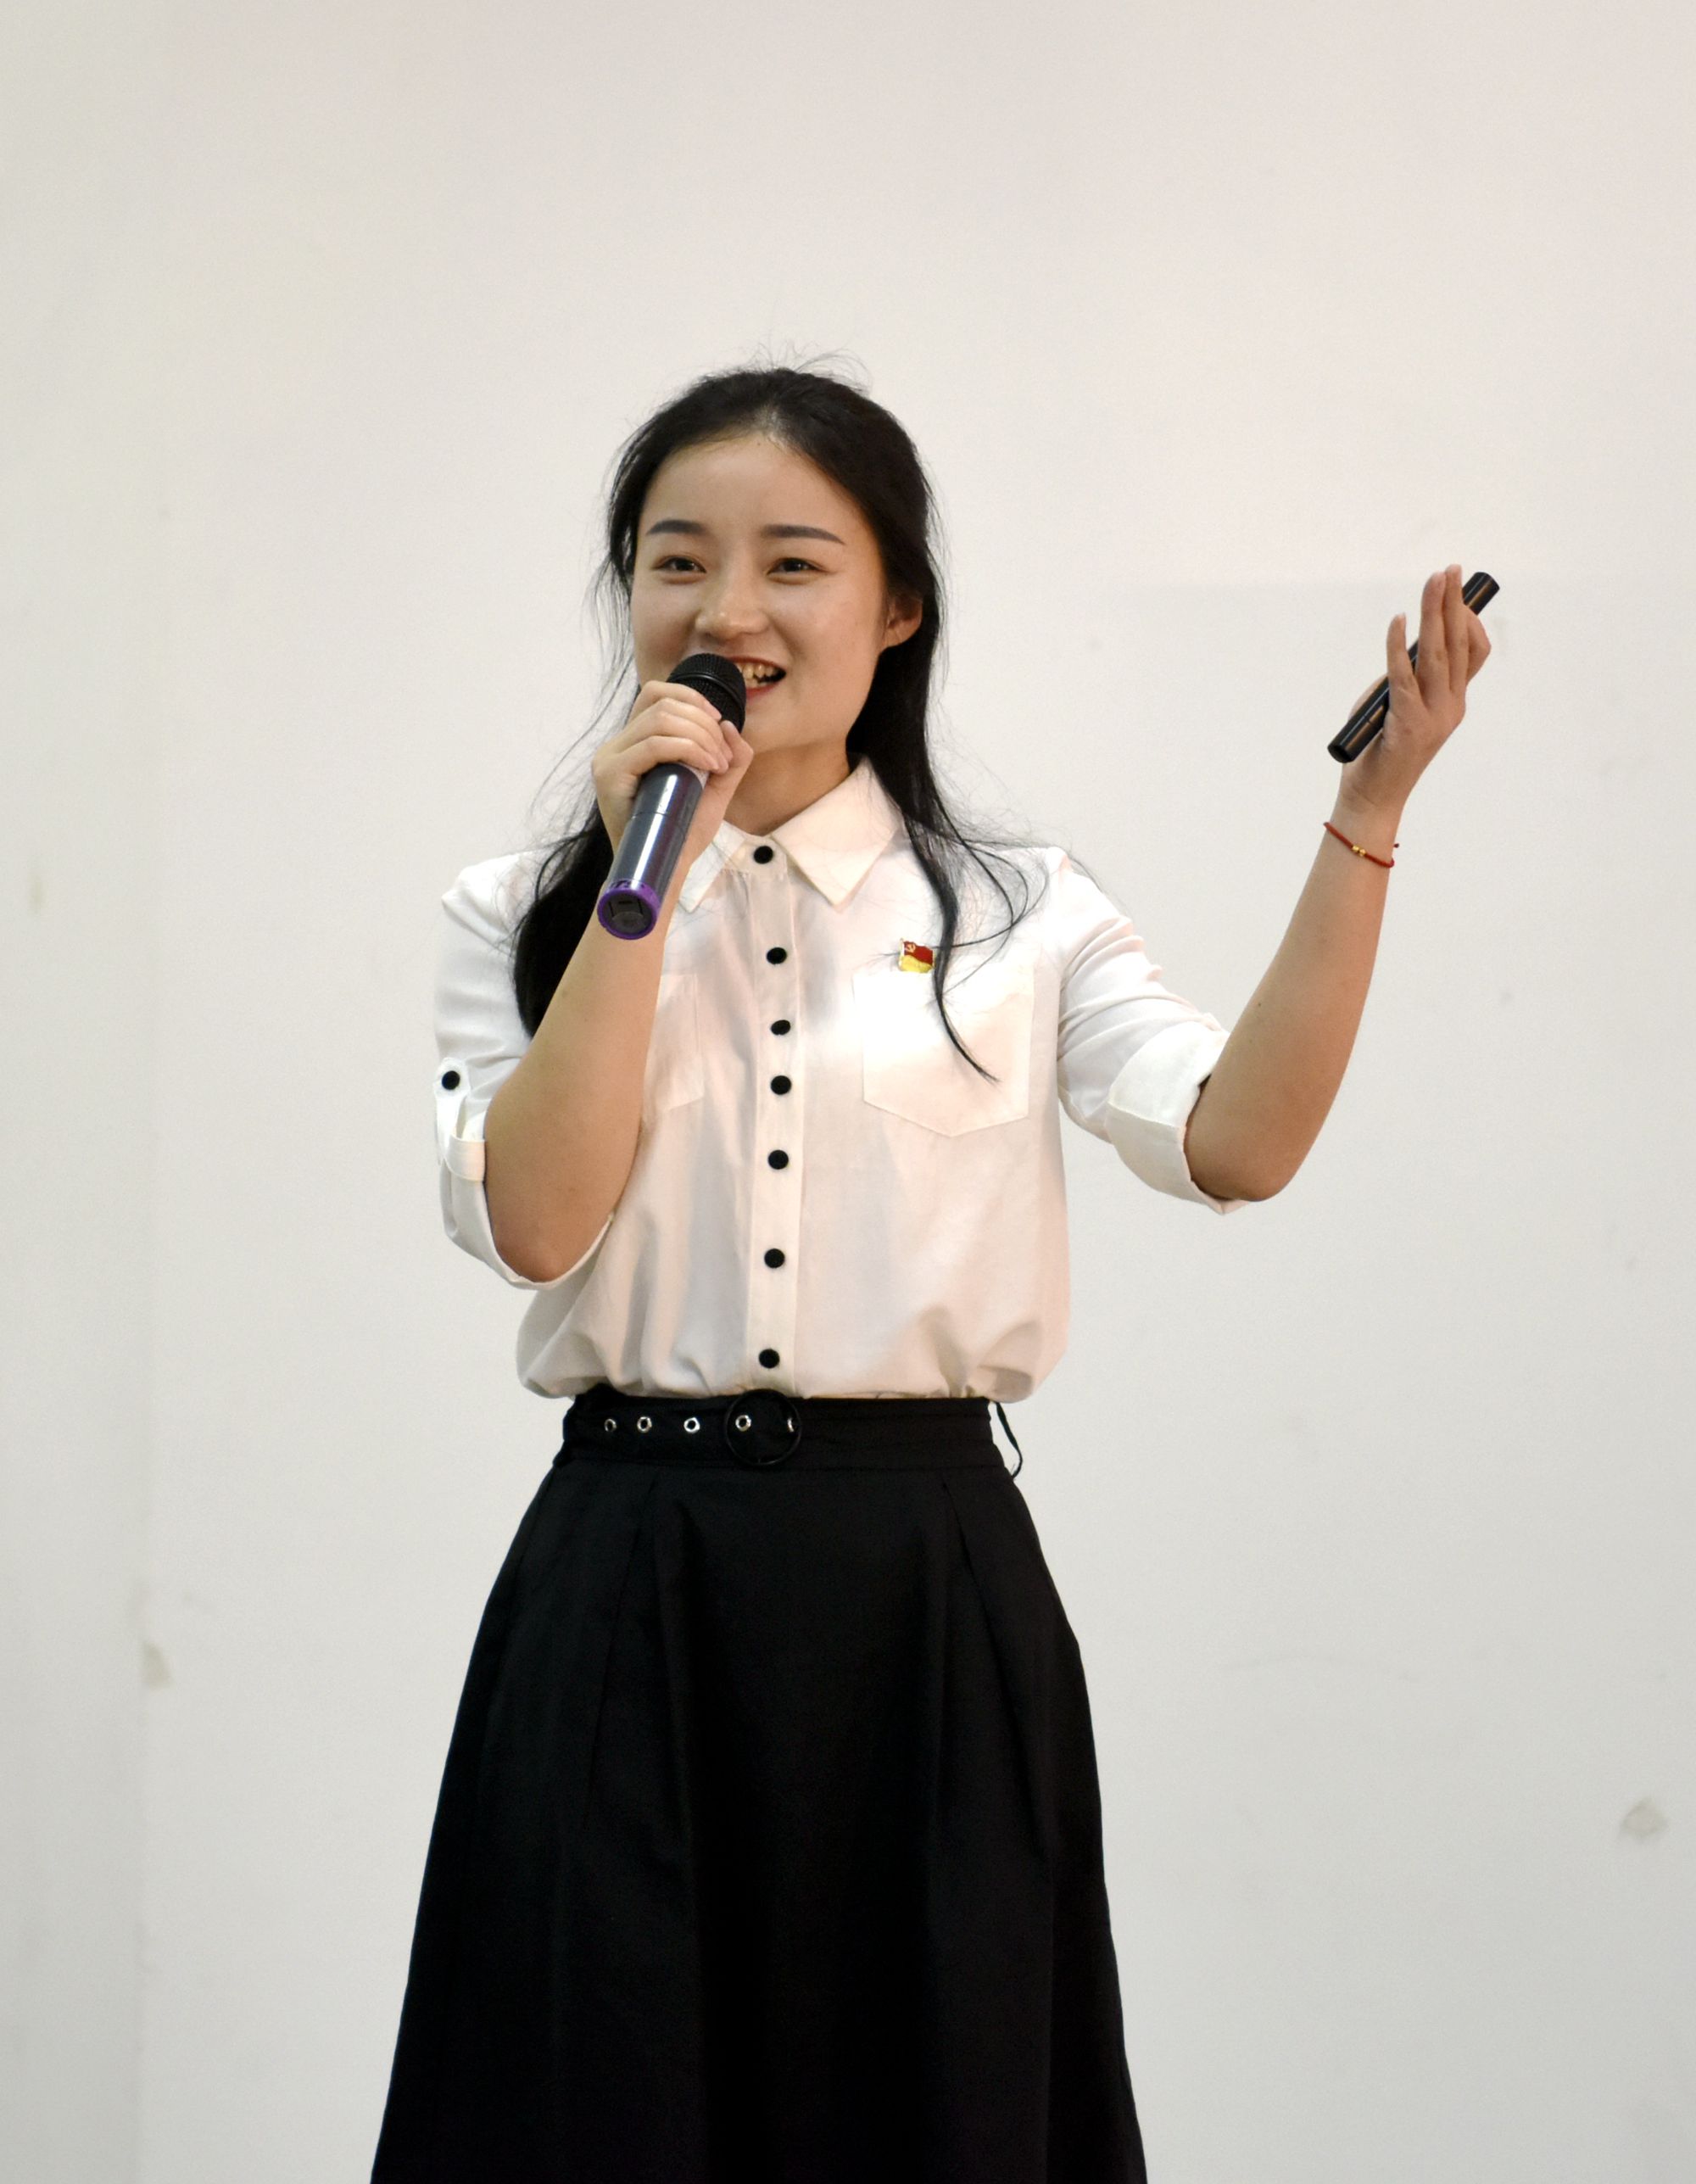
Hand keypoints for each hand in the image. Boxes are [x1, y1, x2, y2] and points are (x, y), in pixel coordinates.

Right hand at [592, 679, 754, 877]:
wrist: (664, 870)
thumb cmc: (682, 834)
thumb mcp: (714, 790)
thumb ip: (728, 759)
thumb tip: (730, 724)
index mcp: (634, 744)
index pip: (655, 694)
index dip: (691, 698)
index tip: (719, 724)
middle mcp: (616, 747)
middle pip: (662, 704)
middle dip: (703, 723)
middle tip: (723, 756)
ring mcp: (609, 760)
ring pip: (659, 719)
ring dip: (700, 736)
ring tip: (718, 765)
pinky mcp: (610, 775)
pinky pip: (653, 745)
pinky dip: (688, 749)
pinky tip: (707, 767)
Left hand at [1336, 563, 1491, 817]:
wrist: (1372, 800)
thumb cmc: (1377, 753)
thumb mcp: (1395, 707)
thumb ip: (1402, 678)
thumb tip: (1403, 646)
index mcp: (1453, 704)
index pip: (1472, 654)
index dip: (1468, 620)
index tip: (1457, 591)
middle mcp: (1451, 707)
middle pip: (1459, 646)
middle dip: (1454, 603)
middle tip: (1451, 569)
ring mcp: (1433, 716)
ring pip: (1438, 654)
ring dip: (1435, 613)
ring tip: (1434, 581)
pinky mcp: (1407, 723)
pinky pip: (1403, 676)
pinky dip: (1398, 646)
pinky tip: (1397, 621)